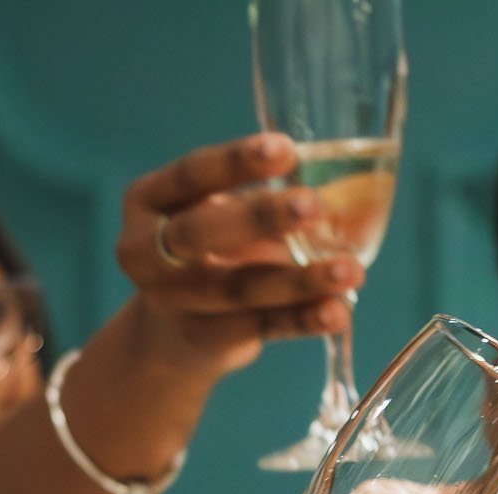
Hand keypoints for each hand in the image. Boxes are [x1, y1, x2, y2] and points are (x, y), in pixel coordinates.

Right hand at [117, 133, 360, 377]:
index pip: (191, 174)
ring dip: (299, 280)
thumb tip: (352, 191)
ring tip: (349, 269)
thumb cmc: (209, 251)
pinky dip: (302, 319)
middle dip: (260, 217)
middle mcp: (146, 252)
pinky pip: (260, 326)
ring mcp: (172, 301)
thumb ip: (264, 199)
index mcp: (148, 200)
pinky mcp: (204, 339)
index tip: (286, 149)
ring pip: (239, 288)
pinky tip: (336, 311)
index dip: (237, 162)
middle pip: (202, 231)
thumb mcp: (220, 215)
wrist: (171, 332)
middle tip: (314, 204)